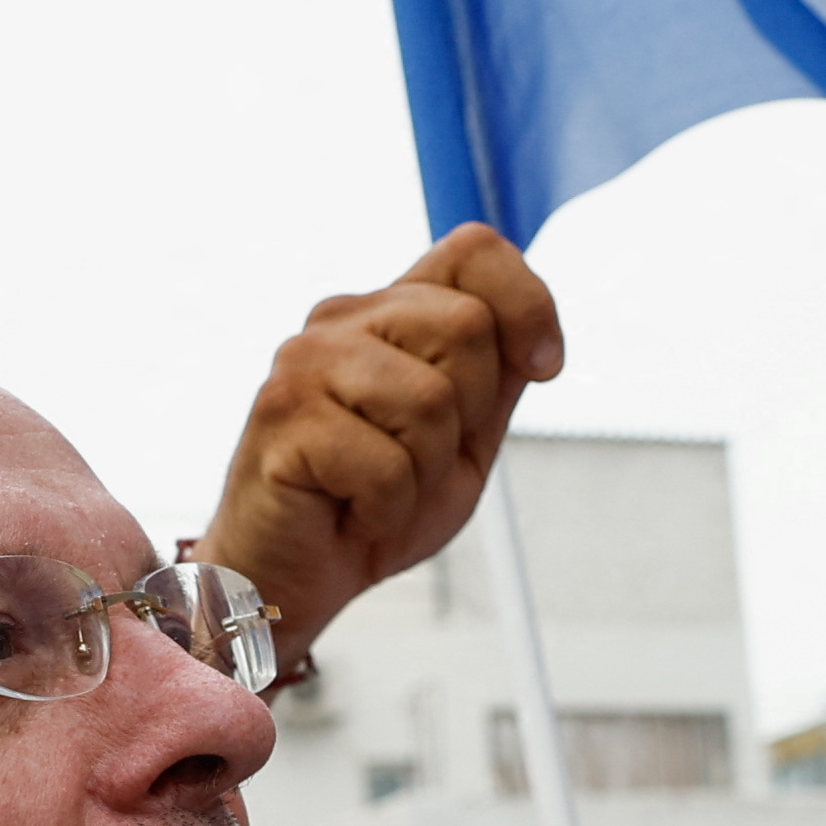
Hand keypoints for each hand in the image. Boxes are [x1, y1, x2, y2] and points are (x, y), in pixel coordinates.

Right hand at [196, 227, 564, 673]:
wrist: (289, 576)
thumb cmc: (370, 505)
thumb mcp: (462, 439)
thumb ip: (494, 379)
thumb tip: (536, 340)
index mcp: (391, 313)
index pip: (473, 249)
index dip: (526, 302)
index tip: (543, 367)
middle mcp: (343, 320)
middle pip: (467, 325)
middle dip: (469, 415)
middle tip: (418, 461)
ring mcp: (306, 361)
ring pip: (432, 399)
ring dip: (425, 472)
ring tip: (379, 490)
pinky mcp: (282, 414)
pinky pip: (387, 465)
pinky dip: (386, 509)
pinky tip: (350, 512)